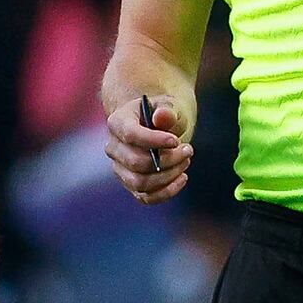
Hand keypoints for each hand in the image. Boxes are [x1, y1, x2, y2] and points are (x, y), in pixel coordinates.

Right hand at [104, 90, 191, 204]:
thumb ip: (167, 109)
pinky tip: (182, 178)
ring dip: (168, 176)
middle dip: (167, 160)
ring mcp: (120, 168)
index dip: (153, 140)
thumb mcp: (169, 105)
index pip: (130, 135)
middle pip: (136, 162)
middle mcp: (113, 148)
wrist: (158, 126)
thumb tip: (162, 116)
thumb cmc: (163, 114)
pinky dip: (167, 192)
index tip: (176, 141)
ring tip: (185, 161)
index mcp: (117, 123)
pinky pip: (146, 197)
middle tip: (188, 150)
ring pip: (140, 183)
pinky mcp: (131, 184)